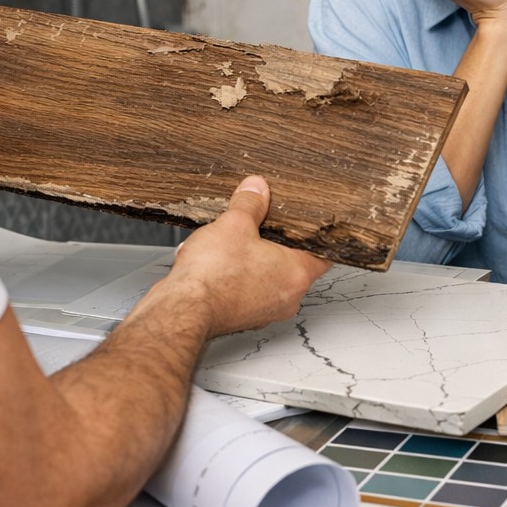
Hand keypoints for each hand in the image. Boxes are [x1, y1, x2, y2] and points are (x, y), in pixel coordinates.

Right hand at [168, 176, 330, 336]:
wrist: (183, 309)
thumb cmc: (213, 277)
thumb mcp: (235, 224)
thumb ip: (250, 203)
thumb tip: (256, 189)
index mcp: (297, 274)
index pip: (324, 255)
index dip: (316, 237)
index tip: (309, 226)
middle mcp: (287, 298)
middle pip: (293, 265)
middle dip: (275, 245)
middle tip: (261, 228)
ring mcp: (264, 311)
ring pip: (267, 279)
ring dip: (252, 262)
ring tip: (231, 246)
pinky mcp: (242, 318)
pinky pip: (246, 292)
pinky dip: (235, 278)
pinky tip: (216, 264)